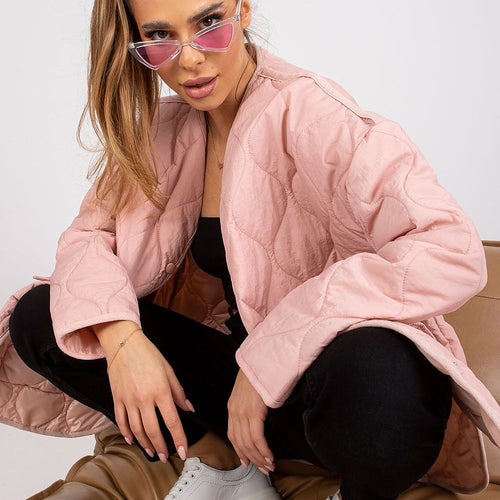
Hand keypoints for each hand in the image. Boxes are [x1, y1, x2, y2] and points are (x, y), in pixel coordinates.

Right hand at [95, 321, 192, 461]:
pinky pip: (121, 421)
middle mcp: (144, 398)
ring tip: (152, 452)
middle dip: (161, 447)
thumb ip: (179, 392)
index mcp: (160, 390)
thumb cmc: (149, 355)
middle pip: (153, 430)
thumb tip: (189, 409)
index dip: (179, 439)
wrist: (124, 344)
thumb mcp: (169, 371)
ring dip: (145, 443)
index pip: (172, 421)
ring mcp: (128, 400)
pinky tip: (132, 440)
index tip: (183, 451)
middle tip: (166, 457)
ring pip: (137, 429)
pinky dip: (127, 433)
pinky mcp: (117, 399)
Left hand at [227, 369, 274, 473]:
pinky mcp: (253, 412)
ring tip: (269, 466)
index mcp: (232, 407)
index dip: (241, 451)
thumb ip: (250, 404)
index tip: (248, 462)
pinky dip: (263, 451)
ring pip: (248, 444)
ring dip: (260, 458)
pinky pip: (257, 438)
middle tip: (264, 469)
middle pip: (240, 443)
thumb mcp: (249, 390)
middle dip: (252, 459)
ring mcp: (242, 412)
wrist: (262, 358)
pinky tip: (270, 456)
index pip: (233, 436)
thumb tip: (258, 416)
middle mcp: (234, 411)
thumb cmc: (260, 372)